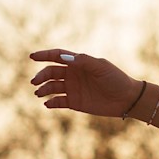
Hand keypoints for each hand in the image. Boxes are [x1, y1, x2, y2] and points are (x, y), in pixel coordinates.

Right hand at [28, 48, 143, 118]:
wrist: (126, 99)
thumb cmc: (116, 79)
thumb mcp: (101, 67)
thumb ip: (83, 61)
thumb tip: (64, 57)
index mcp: (78, 63)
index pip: (57, 56)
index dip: (44, 55)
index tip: (32, 57)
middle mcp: (73, 74)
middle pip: (51, 72)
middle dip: (41, 76)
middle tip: (35, 82)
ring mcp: (73, 88)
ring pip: (52, 87)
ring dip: (43, 89)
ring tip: (39, 93)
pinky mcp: (75, 102)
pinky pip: (58, 101)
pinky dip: (51, 102)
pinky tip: (47, 103)